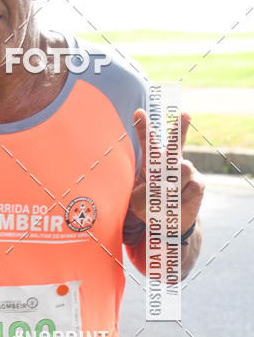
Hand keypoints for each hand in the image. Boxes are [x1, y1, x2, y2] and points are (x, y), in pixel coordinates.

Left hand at [131, 108, 204, 232]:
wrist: (169, 223)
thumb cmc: (150, 206)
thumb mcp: (137, 200)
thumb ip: (141, 192)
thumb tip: (160, 185)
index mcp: (153, 162)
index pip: (148, 142)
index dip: (143, 127)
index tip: (138, 112)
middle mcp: (172, 162)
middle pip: (176, 142)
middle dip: (180, 128)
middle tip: (185, 114)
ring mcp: (187, 171)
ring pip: (182, 168)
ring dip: (173, 184)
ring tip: (167, 197)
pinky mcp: (199, 183)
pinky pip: (191, 186)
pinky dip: (182, 197)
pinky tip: (179, 202)